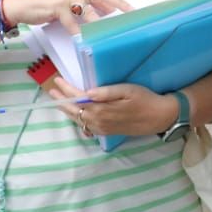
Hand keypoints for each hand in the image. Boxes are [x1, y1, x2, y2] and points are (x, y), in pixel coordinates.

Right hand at [0, 0, 128, 34]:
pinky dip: (76, 30)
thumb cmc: (47, 8)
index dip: (119, 1)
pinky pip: (70, 20)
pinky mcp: (56, 6)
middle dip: (118, 4)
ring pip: (88, 9)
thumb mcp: (70, 8)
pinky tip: (80, 39)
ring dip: (98, 21)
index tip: (133, 10)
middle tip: (130, 14)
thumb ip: (86, 10)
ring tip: (108, 31)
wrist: (23, 6)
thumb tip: (105, 14)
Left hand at [47, 76, 169, 136]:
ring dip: (67, 110)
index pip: (77, 98)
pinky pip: (86, 126)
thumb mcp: (128, 90)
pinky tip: (76, 113)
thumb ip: (107, 92)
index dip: (66, 89)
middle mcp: (98, 121)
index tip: (58, 80)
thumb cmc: (145, 99)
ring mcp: (102, 128)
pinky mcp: (106, 131)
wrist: (159, 117)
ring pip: (78, 120)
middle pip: (74, 111)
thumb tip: (87, 92)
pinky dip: (77, 118)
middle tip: (52, 91)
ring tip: (59, 101)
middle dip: (62, 101)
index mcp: (102, 109)